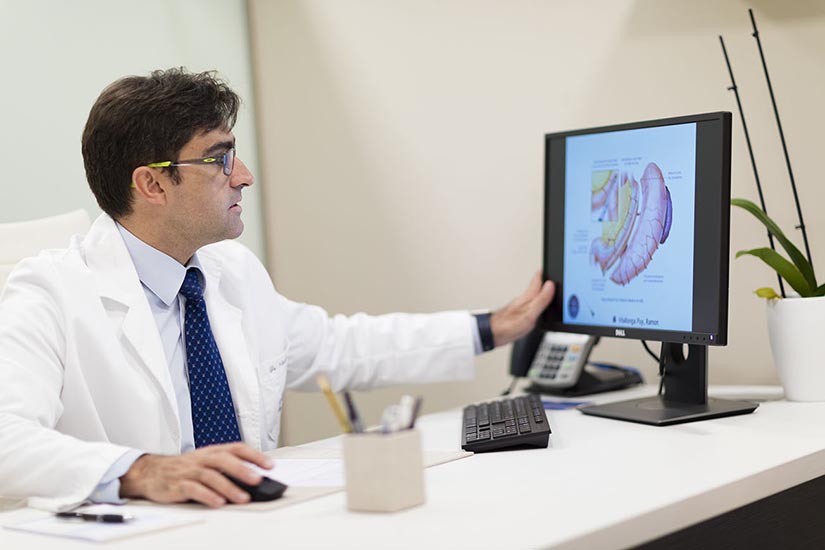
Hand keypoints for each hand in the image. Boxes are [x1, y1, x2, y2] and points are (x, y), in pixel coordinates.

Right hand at [119, 442, 272, 507]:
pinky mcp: (178, 485)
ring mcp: (189, 471)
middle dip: (243, 470)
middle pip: (224, 460)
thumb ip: (226, 469)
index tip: (270, 465)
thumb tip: (254, 480)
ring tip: (243, 498)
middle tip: (258, 480)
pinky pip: (194, 489)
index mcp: (212, 451)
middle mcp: (202, 459)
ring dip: (229, 487)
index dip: (254, 455)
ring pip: (211, 476)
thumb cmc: (184, 468)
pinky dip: (207, 496)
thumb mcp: (205, 463)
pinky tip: (218, 503)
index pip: (236, 448)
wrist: (150, 471)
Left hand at [490, 271, 554, 346]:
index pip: (537, 280)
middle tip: (546, 276)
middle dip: (541, 281)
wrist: (492, 334)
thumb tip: (549, 285)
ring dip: (537, 291)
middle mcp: (522, 300)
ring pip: (530, 295)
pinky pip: (527, 305)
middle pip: (534, 287)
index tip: (548, 266)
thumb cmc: (508, 325)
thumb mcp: (529, 315)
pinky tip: (533, 307)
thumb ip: (541, 300)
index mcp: (527, 297)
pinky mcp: (516, 314)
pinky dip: (533, 303)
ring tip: (543, 289)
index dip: (544, 273)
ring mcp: (518, 306)